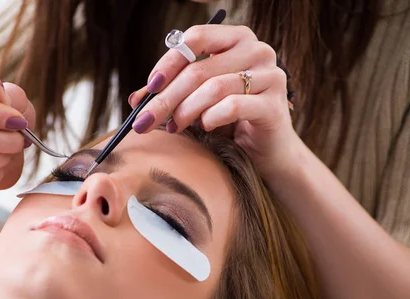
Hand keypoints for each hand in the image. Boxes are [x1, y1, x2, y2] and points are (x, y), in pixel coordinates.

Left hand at [129, 25, 301, 179]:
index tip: (151, 87)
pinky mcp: (274, 104)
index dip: (169, 62)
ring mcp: (270, 75)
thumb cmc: (230, 121)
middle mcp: (257, 50)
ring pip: (214, 88)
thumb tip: (135, 100)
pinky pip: (232, 106)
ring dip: (186, 111)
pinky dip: (211, 118)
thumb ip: (169, 94)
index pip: (196, 38)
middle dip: (166, 98)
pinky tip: (206, 126)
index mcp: (236, 39)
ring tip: (175, 127)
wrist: (266, 150)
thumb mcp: (196, 101)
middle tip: (145, 120)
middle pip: (199, 69)